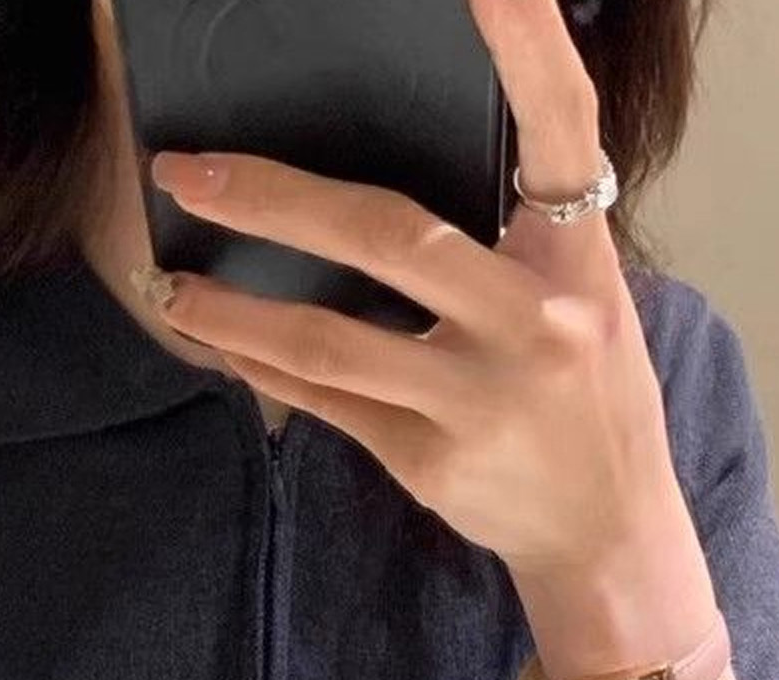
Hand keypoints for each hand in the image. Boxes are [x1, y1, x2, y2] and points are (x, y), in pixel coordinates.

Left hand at [142, 0, 688, 578]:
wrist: (608, 531)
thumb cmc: (589, 398)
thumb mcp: (582, 298)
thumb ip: (512, 235)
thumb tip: (388, 175)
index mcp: (581, 258)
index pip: (559, 125)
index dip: (524, 42)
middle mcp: (536, 323)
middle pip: (389, 235)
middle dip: (273, 198)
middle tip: (182, 168)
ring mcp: (480, 401)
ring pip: (332, 339)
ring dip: (235, 307)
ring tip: (170, 281)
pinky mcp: (431, 463)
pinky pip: (325, 404)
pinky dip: (262, 368)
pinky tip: (216, 341)